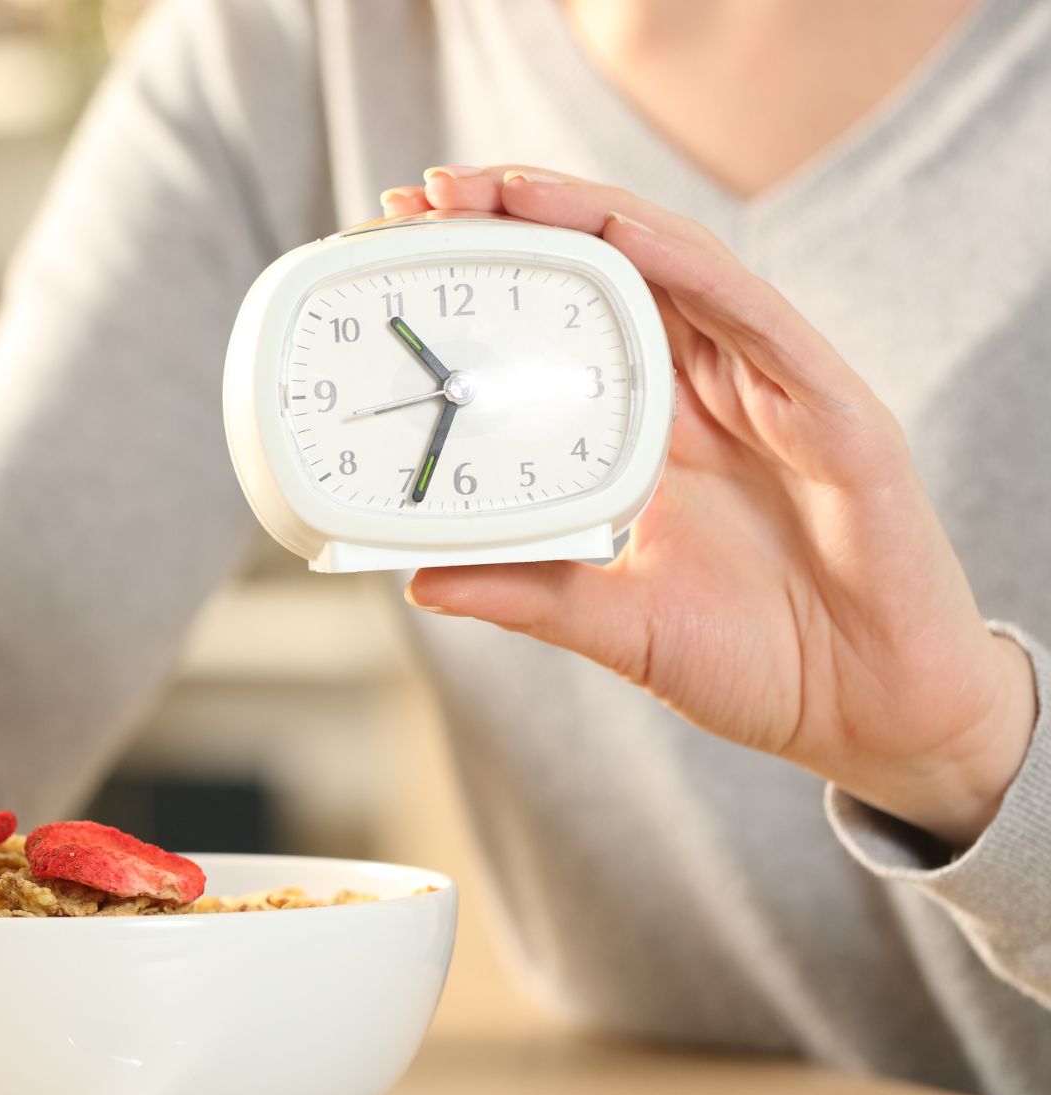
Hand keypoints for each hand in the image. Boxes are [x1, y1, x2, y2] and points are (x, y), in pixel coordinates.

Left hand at [375, 167, 1034, 845]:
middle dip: (527, 217)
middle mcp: (713, 393)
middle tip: (432, 190)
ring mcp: (775, 392)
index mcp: (659, 431)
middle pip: (615, 270)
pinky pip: (759, 318)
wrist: (873, 716)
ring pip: (680, 268)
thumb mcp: (614, 625)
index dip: (502, 274)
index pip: (572, 319)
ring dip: (593, 218)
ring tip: (508, 189)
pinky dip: (689, 268)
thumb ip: (526, 594)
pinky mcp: (836, 411)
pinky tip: (628, 235)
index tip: (410, 239)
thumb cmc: (760, 662)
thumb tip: (419, 579)